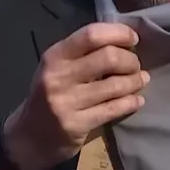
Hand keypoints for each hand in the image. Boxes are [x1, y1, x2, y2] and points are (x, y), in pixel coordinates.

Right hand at [0, 22, 148, 169]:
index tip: (133, 38)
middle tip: (135, 65)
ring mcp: (67, 102)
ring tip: (141, 80)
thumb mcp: (57, 68)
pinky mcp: (77, 124)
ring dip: (135, 81)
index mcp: (55, 56)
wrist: (29, 137)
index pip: (91, 34)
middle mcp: (58, 76)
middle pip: (108, 57)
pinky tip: (137, 100)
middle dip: (130, 60)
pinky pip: (113, 109)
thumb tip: (122, 40)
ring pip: (115, 85)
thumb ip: (83, 53)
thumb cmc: (49, 94)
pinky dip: (131, 102)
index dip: (118, 33)